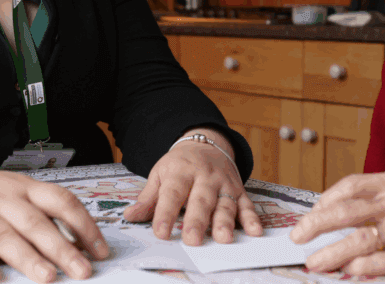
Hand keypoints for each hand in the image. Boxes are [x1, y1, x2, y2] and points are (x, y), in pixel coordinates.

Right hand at [0, 155, 108, 283]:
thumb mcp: (15, 195)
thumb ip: (43, 217)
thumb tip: (79, 247)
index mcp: (25, 188)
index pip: (62, 202)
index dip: (84, 226)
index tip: (101, 251)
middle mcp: (4, 198)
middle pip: (36, 223)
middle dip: (62, 249)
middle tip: (83, 271)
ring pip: (5, 236)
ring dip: (28, 258)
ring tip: (47, 278)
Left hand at [122, 127, 262, 244]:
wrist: (206, 143)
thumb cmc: (180, 164)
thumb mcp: (160, 174)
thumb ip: (148, 197)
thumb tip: (130, 216)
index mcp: (180, 171)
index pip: (172, 193)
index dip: (165, 213)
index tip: (161, 232)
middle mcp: (204, 177)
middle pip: (200, 200)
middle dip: (197, 220)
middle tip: (192, 240)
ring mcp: (223, 183)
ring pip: (225, 203)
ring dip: (225, 221)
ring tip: (223, 238)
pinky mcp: (238, 189)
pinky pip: (246, 204)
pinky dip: (252, 218)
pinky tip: (254, 230)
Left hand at [289, 167, 384, 275]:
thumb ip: (384, 199)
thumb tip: (342, 215)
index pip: (352, 186)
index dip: (326, 200)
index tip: (310, 213)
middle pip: (348, 210)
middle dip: (316, 224)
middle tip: (297, 236)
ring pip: (361, 239)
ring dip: (332, 252)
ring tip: (314, 263)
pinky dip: (363, 268)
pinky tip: (349, 272)